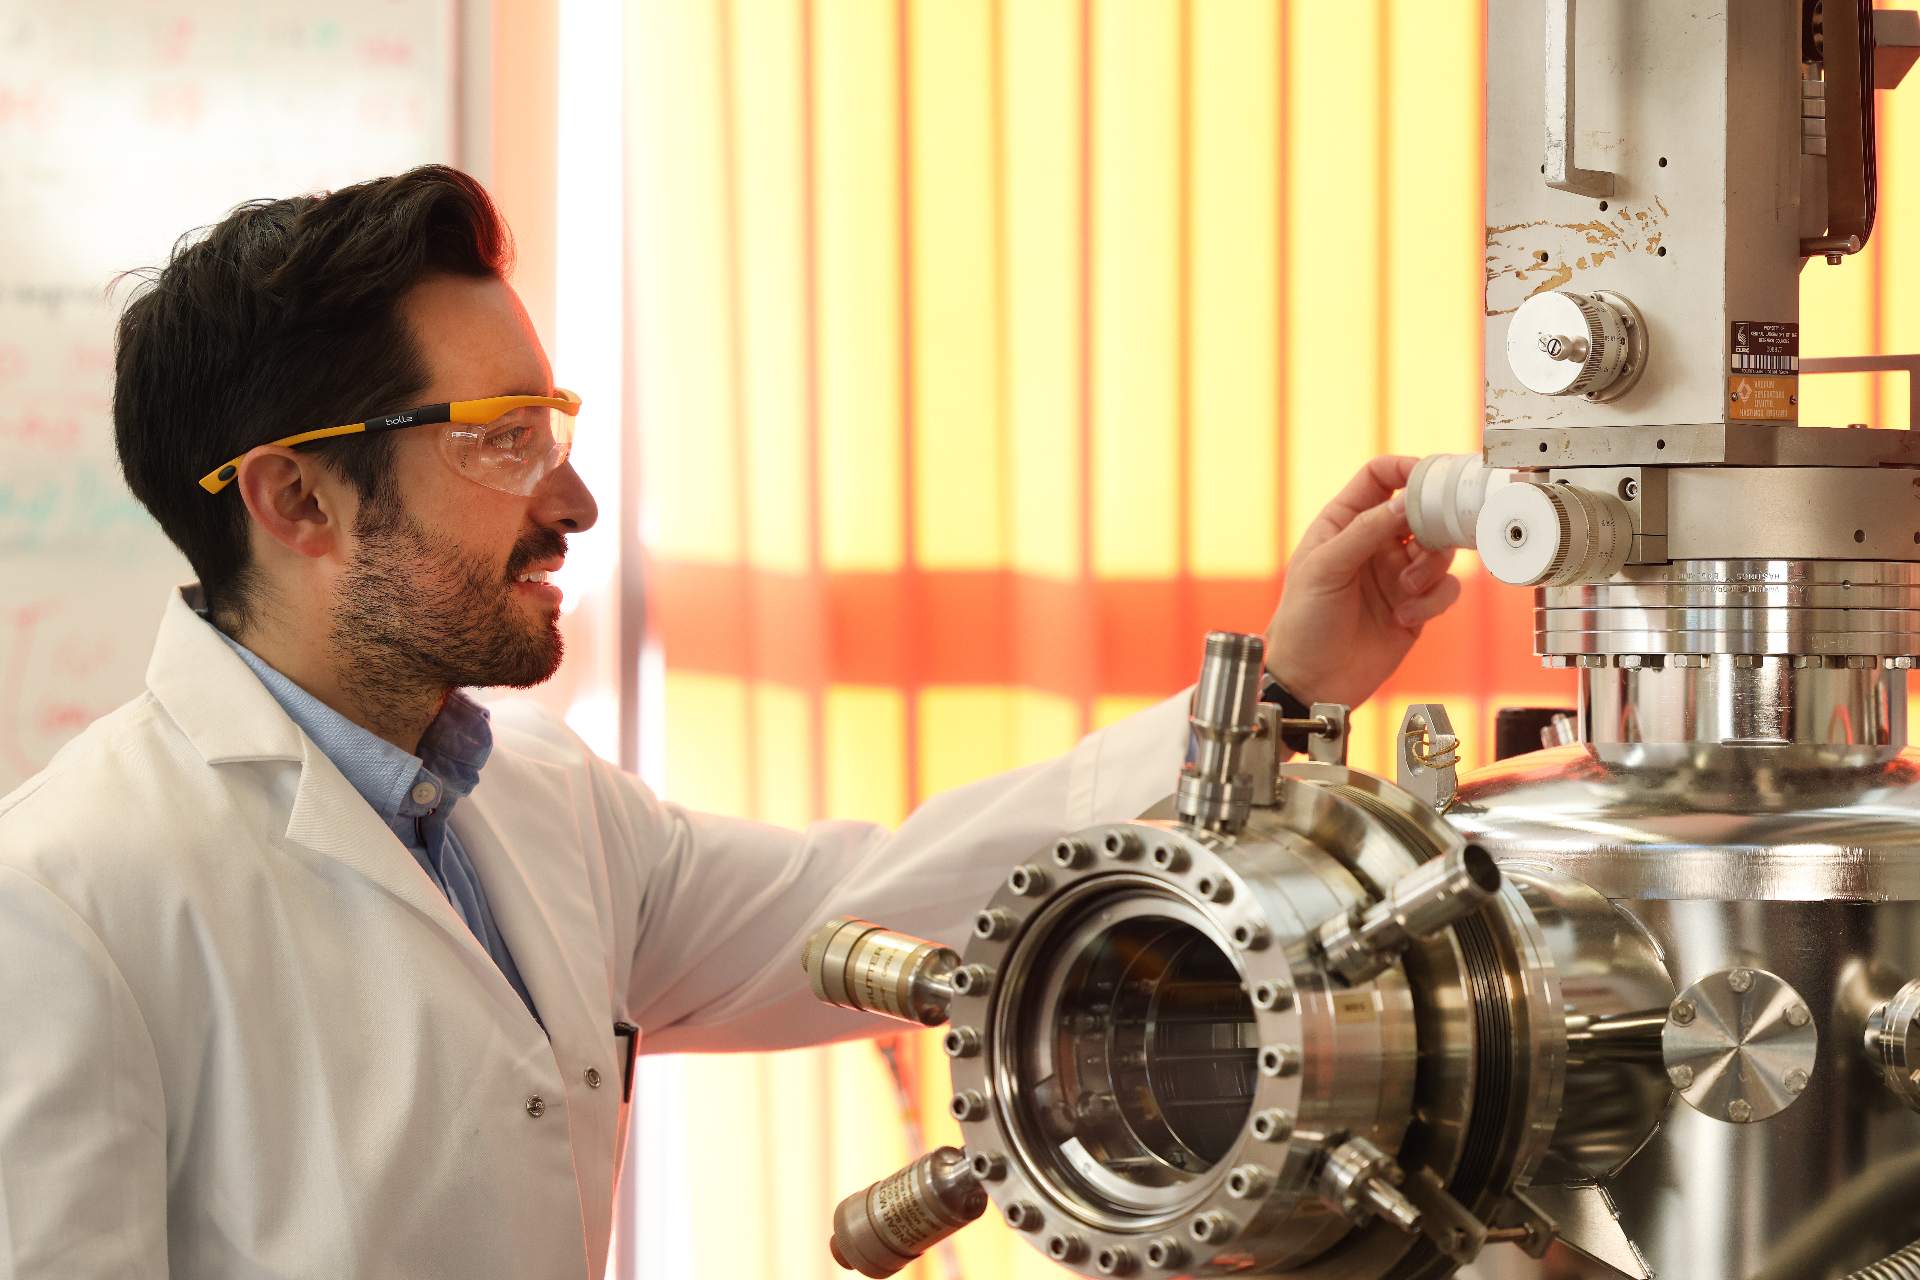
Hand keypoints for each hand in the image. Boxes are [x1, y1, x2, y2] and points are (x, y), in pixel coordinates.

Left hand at [1264, 455, 1461, 707]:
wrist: (1312, 682)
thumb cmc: (1302, 623)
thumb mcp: (1325, 568)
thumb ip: (1366, 531)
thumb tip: (1407, 502)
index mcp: (1343, 523)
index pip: (1380, 477)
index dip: (1406, 469)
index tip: (1430, 477)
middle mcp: (1373, 543)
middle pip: (1420, 511)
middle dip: (1432, 523)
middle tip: (1434, 537)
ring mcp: (1396, 573)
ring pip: (1439, 550)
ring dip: (1431, 567)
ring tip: (1406, 590)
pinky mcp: (1415, 605)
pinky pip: (1445, 588)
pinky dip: (1433, 599)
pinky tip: (1406, 616)